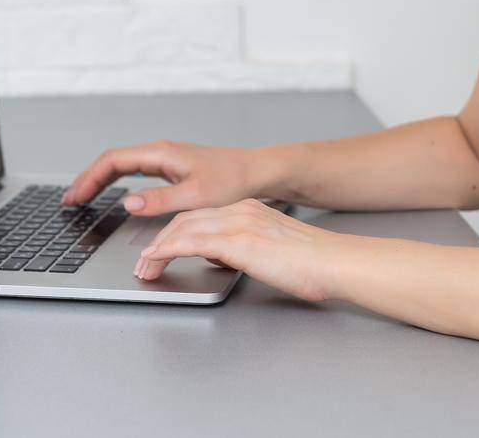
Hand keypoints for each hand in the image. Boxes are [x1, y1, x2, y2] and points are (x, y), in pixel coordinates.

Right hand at [61, 139, 273, 215]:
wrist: (255, 172)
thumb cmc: (232, 181)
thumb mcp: (195, 196)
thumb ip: (160, 200)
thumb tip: (127, 203)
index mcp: (161, 154)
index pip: (114, 161)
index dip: (90, 178)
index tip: (74, 197)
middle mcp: (160, 152)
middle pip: (113, 161)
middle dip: (88, 178)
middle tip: (69, 200)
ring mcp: (165, 159)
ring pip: (122, 165)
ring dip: (100, 179)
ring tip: (82, 197)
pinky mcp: (171, 168)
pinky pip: (134, 171)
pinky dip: (116, 181)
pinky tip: (112, 193)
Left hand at [133, 198, 345, 301]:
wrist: (334, 262)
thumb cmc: (312, 263)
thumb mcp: (271, 251)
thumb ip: (244, 249)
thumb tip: (222, 258)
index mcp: (248, 210)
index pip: (200, 216)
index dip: (174, 232)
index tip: (159, 249)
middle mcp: (240, 210)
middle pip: (186, 219)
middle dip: (159, 240)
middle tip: (144, 262)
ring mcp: (238, 223)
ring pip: (183, 229)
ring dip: (157, 249)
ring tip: (145, 268)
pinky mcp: (238, 241)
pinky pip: (191, 243)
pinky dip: (167, 250)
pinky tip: (156, 260)